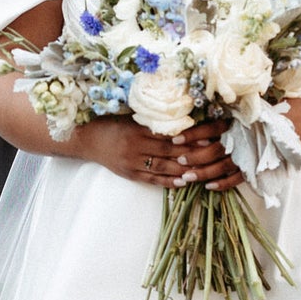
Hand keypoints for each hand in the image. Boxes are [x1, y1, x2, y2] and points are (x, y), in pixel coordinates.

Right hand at [77, 116, 244, 190]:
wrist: (86, 139)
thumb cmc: (112, 124)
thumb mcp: (131, 117)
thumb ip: (153, 119)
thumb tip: (183, 117)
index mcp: (138, 128)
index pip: (170, 132)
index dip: (191, 135)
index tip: (210, 134)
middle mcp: (136, 146)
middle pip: (170, 151)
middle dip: (193, 152)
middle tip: (214, 153)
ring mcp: (132, 162)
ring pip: (163, 167)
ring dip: (185, 169)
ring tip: (204, 170)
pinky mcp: (129, 174)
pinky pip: (152, 179)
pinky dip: (169, 181)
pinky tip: (184, 182)